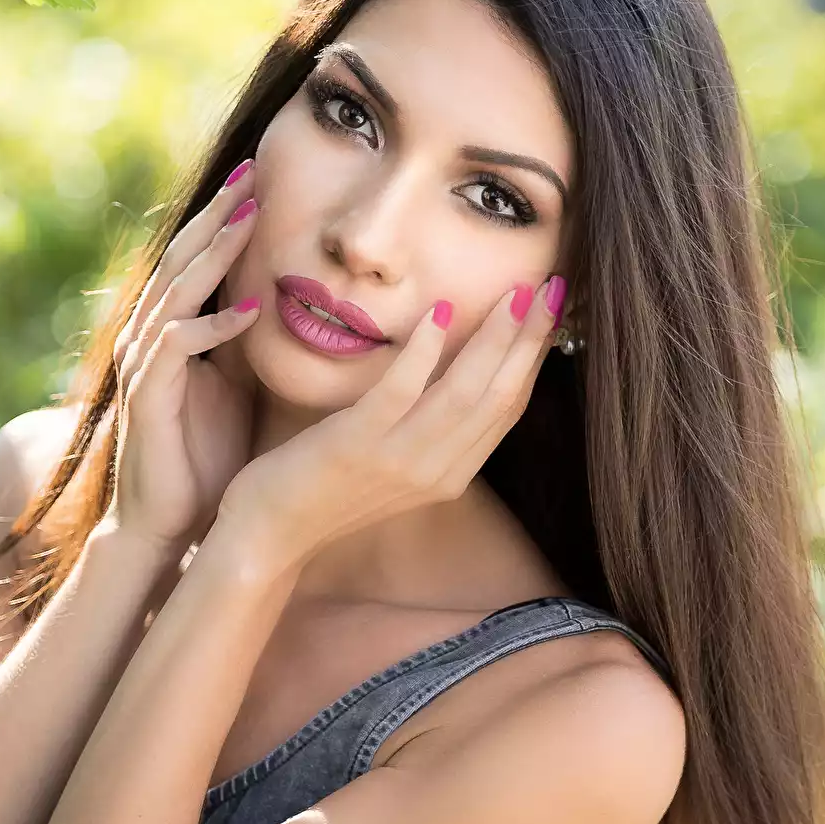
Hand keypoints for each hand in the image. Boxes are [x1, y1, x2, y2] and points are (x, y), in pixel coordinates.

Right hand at [103, 159, 263, 551]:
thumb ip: (252, 342)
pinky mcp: (147, 396)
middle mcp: (152, 337)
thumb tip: (302, 304)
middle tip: (254, 171)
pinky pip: (177, 346)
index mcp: (174, 331)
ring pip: (175, 289)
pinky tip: (249, 308)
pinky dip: (213, 324)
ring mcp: (145, 363)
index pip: (198, 258)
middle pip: (181, 257)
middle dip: (218, 213)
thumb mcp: (239, 386)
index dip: (226, 217)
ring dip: (214, 252)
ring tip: (251, 216)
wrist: (169, 522)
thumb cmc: (207, 457)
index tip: (264, 177)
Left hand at [216, 275, 565, 570]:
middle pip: (499, 396)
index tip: (551, 313)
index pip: (508, 409)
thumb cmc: (326, 489)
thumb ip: (428, 428)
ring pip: (463, 393)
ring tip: (514, 294)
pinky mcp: (357, 445)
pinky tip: (438, 313)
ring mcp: (398, 460)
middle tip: (553, 289)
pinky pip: (400, 393)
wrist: (271, 534)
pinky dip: (424, 353)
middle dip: (530, 340)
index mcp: (450, 473)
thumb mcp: (393, 463)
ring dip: (493, 339)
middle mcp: (435, 471)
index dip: (534, 359)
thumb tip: (455, 371)